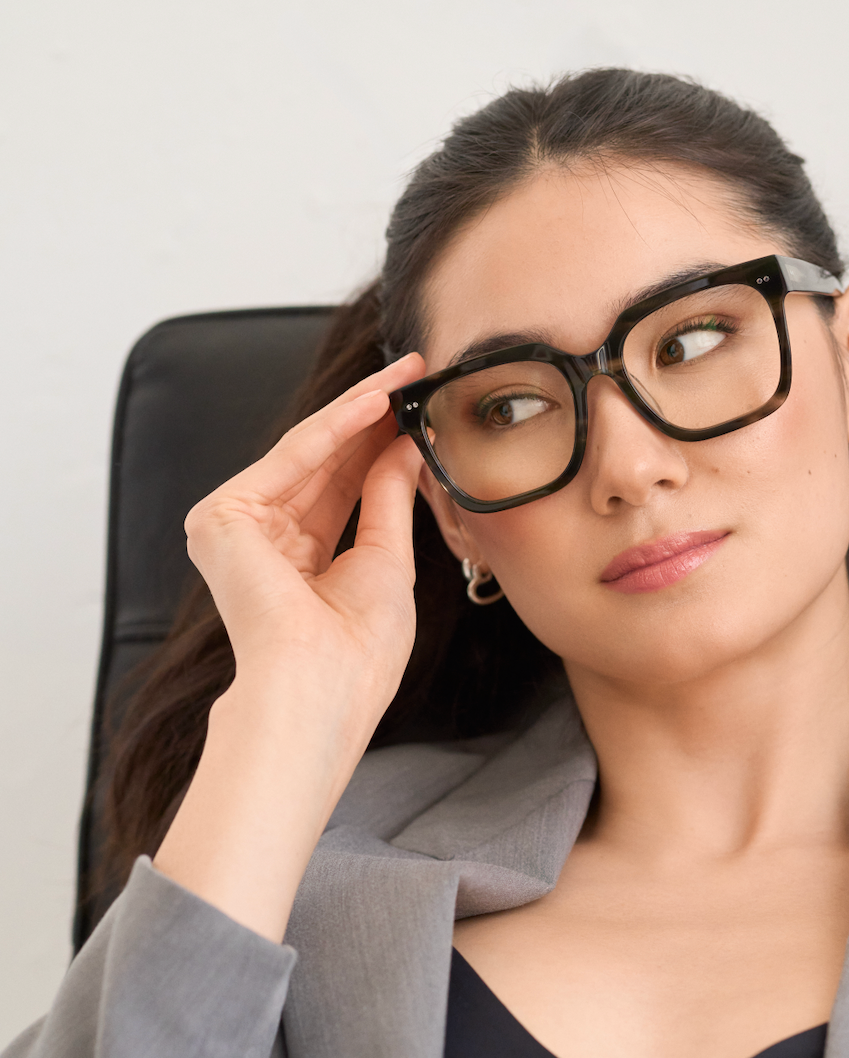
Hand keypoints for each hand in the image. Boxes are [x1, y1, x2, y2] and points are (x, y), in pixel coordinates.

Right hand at [183, 353, 426, 746]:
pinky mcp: (221, 517)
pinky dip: (335, 428)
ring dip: (360, 410)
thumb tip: (404, 443)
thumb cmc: (359, 649)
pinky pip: (290, 459)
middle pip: (325, 463)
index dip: (379, 444)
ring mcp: (237, 528)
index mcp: (299, 561)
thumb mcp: (387, 559)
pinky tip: (376, 400)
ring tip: (405, 375)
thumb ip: (389, 496)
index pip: (342, 487)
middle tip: (414, 372)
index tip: (417, 407)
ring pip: (308, 452)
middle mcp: (263, 541)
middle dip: (372, 416)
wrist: (324, 686)